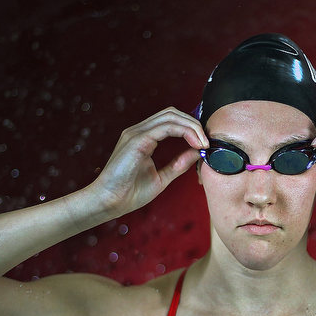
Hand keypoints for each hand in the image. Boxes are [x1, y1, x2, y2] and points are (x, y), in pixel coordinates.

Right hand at [85, 107, 207, 217]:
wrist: (108, 202)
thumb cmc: (129, 193)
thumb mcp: (161, 178)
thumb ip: (178, 164)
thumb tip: (197, 152)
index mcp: (143, 138)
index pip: (171, 121)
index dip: (191, 128)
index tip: (205, 144)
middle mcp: (138, 131)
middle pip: (172, 113)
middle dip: (194, 123)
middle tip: (207, 142)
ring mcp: (136, 133)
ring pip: (170, 116)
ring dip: (192, 126)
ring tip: (203, 143)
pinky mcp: (136, 140)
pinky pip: (165, 127)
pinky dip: (184, 131)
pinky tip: (195, 144)